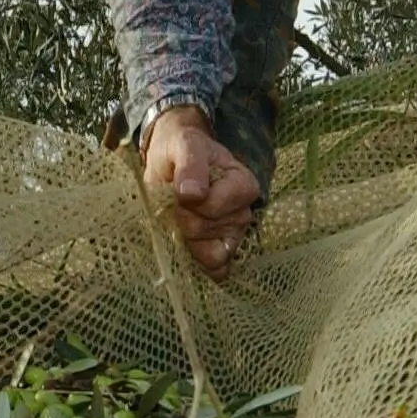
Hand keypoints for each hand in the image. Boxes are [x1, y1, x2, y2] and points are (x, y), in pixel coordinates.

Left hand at [140, 105, 258, 280]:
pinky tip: (182, 243)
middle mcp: (243, 213)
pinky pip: (215, 271)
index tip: (178, 188)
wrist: (173, 159)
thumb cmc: (181, 150)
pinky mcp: (222, 253)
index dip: (188, 202)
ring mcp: (234, 236)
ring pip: (210, 257)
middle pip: (206, 232)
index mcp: (243, 184)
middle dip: (181, 220)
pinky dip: (195, 262)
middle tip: (173, 203)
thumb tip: (193, 193)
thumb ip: (191, 164)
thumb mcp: (184, 145)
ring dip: (186, 242)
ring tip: (178, 219)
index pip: (213, 207)